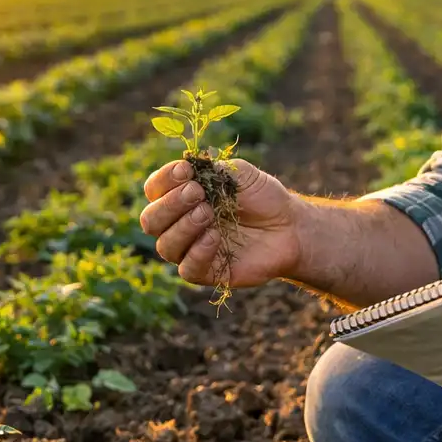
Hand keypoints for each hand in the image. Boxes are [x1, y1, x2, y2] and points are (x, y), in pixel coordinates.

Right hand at [139, 159, 299, 287]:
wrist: (291, 226)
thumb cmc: (263, 197)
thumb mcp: (239, 173)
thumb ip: (212, 169)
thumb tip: (187, 168)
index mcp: (181, 197)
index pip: (154, 189)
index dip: (164, 180)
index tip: (186, 171)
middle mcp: (180, 224)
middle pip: (151, 220)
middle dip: (170, 204)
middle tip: (197, 193)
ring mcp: (191, 249)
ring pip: (165, 245)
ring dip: (183, 226)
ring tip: (208, 213)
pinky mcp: (207, 272)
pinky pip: (187, 269)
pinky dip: (197, 252)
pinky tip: (215, 237)